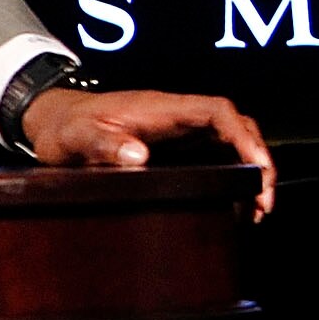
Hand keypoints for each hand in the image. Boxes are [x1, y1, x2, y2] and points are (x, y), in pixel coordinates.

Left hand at [20, 86, 275, 219]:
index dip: (243, 136)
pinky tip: (235, 205)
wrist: (54, 121)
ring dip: (250, 171)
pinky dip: (233, 176)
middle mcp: (177, 117)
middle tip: (264, 201)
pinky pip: (216, 156)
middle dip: (258, 160)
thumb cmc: (66, 127)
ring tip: (257, 210)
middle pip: (236, 127)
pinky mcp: (176, 147)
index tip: (258, 166)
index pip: (217, 112)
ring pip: (231, 143)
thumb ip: (102, 144)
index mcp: (160, 109)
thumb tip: (138, 155)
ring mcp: (179, 131)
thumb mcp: (77, 137)